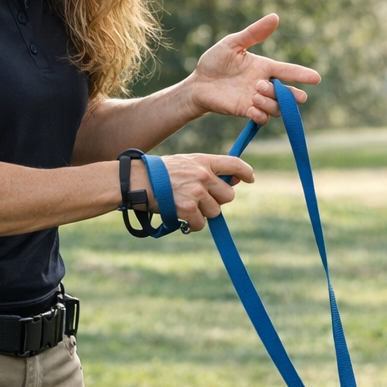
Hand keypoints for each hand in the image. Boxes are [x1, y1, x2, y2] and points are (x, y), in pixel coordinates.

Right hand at [133, 153, 253, 231]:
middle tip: (200, 199)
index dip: (246, 172)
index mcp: (203, 161)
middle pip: (228, 195)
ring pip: (215, 212)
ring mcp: (196, 193)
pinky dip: (193, 225)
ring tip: (185, 206)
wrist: (136, 182)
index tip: (250, 179)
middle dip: (217, 200)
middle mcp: (203, 175)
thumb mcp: (185, 163)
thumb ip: (207, 170)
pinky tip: (181, 218)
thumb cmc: (159, 173)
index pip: (234, 164)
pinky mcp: (188, 209)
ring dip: (203, 213)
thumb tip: (234, 181)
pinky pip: (201, 224)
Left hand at [187, 14, 320, 124]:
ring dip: (270, 102)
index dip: (302, 74)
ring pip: (277, 108)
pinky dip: (261, 115)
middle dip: (287, 94)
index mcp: (265, 67)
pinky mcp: (246, 111)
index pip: (289, 71)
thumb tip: (275, 17)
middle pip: (289, 95)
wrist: (198, 83)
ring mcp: (256, 100)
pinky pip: (262, 119)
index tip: (316, 78)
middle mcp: (264, 85)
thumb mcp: (233, 43)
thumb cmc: (215, 61)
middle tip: (264, 85)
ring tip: (254, 94)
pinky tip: (252, 109)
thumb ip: (254, 33)